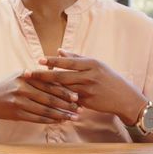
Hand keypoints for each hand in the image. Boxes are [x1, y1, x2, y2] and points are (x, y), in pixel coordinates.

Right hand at [0, 71, 81, 123]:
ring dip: (61, 115)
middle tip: (80, 109)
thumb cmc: (7, 86)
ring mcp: (19, 101)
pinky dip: (50, 121)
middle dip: (67, 104)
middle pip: (50, 97)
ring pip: (45, 110)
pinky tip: (60, 122)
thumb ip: (37, 75)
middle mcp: (23, 87)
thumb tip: (57, 73)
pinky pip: (37, 118)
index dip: (65, 91)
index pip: (50, 84)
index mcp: (26, 75)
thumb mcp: (20, 75)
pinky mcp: (17, 113)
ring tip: (73, 118)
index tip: (78, 96)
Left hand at [24, 50, 147, 125]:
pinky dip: (57, 100)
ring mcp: (88, 90)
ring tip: (32, 87)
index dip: (52, 61)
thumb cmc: (108, 78)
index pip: (67, 62)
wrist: (124, 97)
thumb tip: (58, 51)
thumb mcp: (95, 64)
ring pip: (63, 89)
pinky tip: (44, 100)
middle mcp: (89, 76)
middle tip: (28, 74)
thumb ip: (76, 58)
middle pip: (61, 76)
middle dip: (43, 75)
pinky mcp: (87, 102)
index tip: (38, 60)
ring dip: (47, 88)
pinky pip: (68, 101)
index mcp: (91, 64)